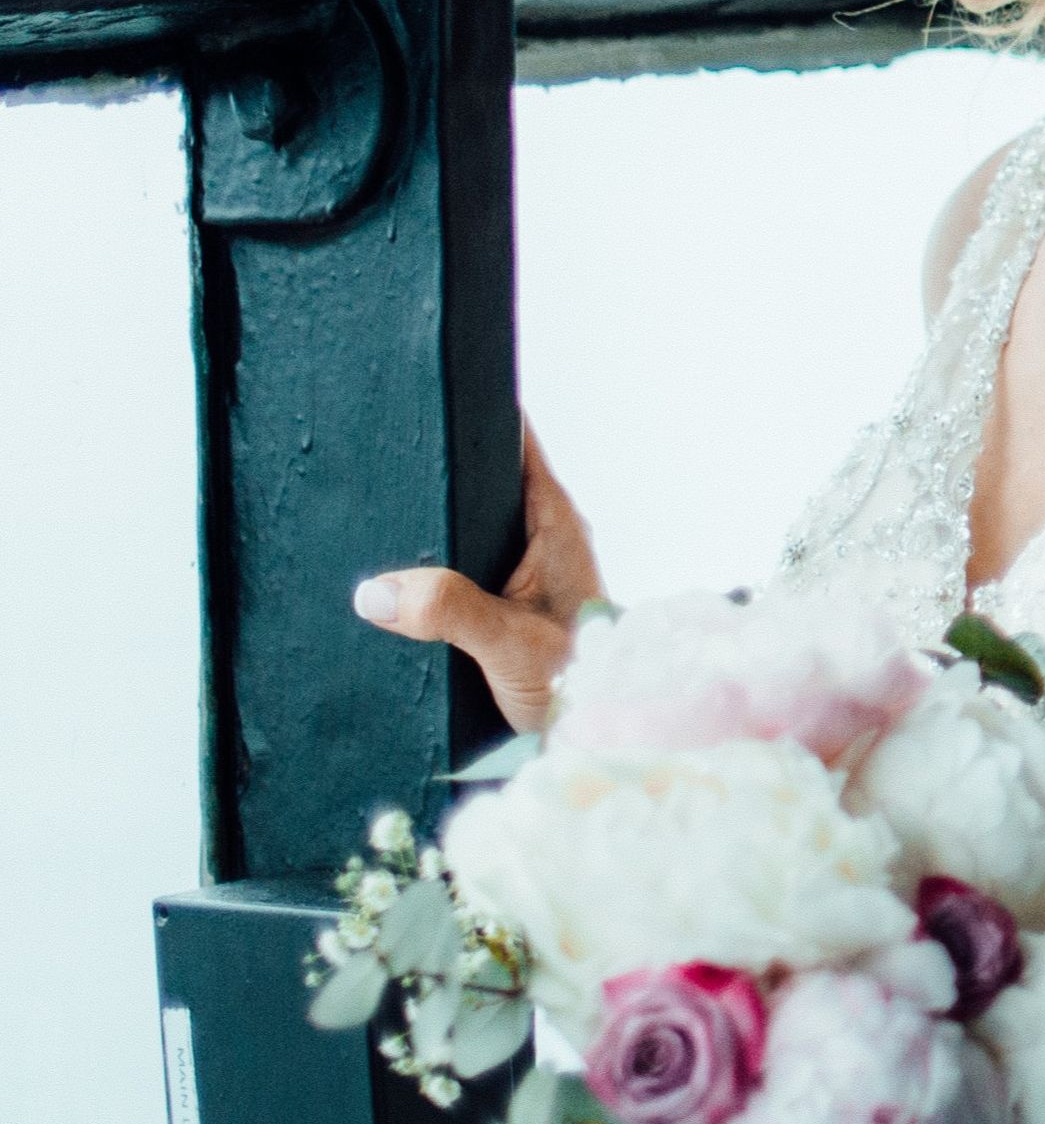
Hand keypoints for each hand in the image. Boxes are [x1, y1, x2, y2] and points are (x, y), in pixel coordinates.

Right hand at [352, 417, 605, 732]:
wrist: (599, 733)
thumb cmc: (576, 681)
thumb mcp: (507, 642)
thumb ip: (448, 611)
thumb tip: (374, 590)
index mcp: (553, 520)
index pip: (515, 439)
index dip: (477, 409)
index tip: (428, 390)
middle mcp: (542, 533)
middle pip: (483, 477)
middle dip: (437, 468)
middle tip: (373, 453)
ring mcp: (525, 567)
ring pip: (470, 523)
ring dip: (431, 523)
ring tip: (366, 512)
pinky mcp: (508, 601)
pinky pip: (464, 563)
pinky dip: (432, 564)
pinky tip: (391, 576)